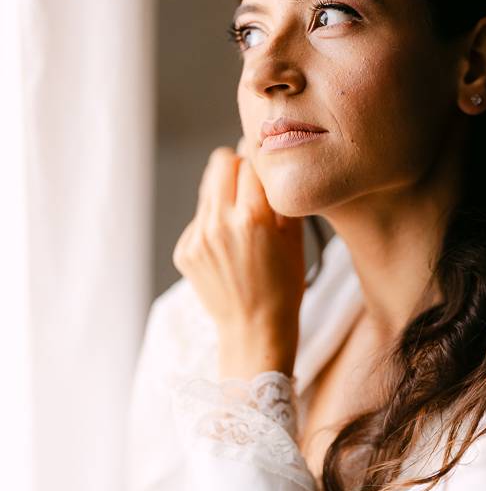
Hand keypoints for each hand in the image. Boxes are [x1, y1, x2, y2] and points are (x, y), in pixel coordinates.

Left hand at [172, 145, 304, 377]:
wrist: (254, 330)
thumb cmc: (283, 286)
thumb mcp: (295, 239)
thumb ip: (281, 198)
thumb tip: (271, 166)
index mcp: (252, 217)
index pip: (249, 160)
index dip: (262, 163)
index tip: (269, 171)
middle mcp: (219, 223)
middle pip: (221, 163)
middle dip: (238, 168)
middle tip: (252, 188)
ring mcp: (197, 238)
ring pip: (208, 189)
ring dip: (225, 195)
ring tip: (243, 223)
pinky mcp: (184, 250)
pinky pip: (199, 218)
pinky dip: (213, 223)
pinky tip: (229, 248)